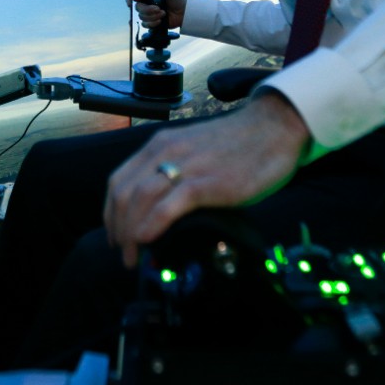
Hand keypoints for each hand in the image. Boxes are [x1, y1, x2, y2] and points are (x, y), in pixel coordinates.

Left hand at [102, 93, 309, 267]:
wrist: (274, 127)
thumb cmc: (238, 143)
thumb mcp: (195, 150)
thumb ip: (177, 171)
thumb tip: (162, 209)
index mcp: (160, 145)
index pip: (118, 181)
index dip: (111, 213)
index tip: (116, 235)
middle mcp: (166, 152)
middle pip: (124, 194)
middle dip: (117, 229)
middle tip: (124, 253)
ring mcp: (186, 166)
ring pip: (139, 200)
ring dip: (130, 234)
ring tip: (134, 257)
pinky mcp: (207, 182)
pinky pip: (169, 205)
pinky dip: (152, 225)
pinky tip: (147, 240)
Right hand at [125, 0, 187, 29]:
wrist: (185, 12)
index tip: (130, 2)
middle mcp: (146, 0)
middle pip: (137, 7)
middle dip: (147, 10)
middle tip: (158, 9)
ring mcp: (148, 11)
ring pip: (141, 16)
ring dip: (152, 16)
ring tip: (163, 13)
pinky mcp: (151, 20)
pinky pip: (145, 24)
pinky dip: (153, 23)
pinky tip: (161, 20)